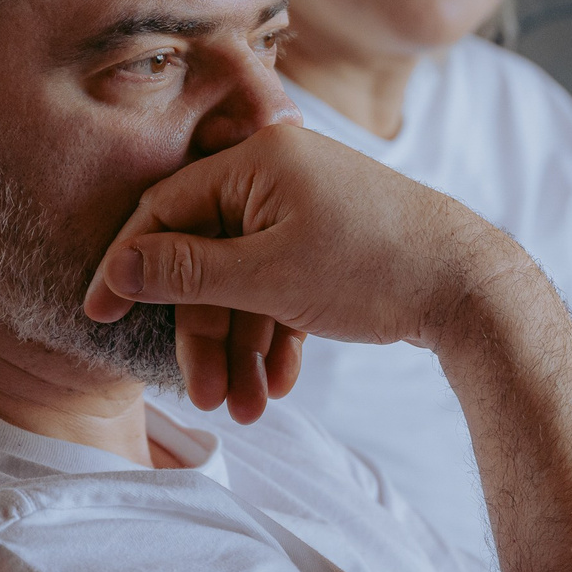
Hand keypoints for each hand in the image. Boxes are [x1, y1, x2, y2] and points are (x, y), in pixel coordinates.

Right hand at [85, 124, 534, 418]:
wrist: (472, 288)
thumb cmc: (372, 268)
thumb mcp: (267, 275)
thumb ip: (187, 271)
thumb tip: (119, 266)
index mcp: (256, 162)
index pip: (165, 211)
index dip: (129, 267)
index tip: (98, 316)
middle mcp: (278, 175)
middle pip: (207, 257)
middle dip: (203, 334)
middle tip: (203, 398)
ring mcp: (308, 209)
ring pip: (247, 282)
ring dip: (239, 348)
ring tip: (247, 409)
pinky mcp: (332, 243)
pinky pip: (283, 287)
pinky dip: (277, 334)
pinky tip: (278, 384)